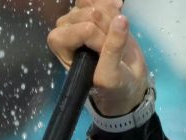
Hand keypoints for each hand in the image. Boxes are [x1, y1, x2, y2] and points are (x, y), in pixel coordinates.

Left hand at [47, 0, 149, 115]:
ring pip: (97, 5)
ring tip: (116, 34)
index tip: (107, 54)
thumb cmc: (112, 84)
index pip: (85, 29)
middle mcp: (65, 28)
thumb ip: (113, 49)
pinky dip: (112, 4)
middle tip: (114, 45)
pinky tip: (118, 11)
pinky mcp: (90, 8)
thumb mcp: (111, 76)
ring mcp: (77, 17)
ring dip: (112, 19)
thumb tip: (121, 19)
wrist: (124, 79)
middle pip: (91, 14)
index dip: (101, 39)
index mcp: (61, 45)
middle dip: (107, 29)